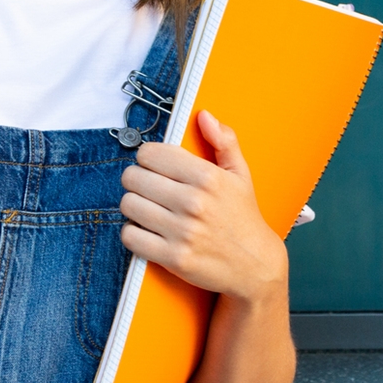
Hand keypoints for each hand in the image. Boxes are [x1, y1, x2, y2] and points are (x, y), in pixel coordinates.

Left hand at [119, 110, 287, 302]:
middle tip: (148, 187)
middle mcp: (193, 202)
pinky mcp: (172, 257)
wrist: (255, 266)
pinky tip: (147, 230)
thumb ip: (224, 141)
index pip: (150, 153)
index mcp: (208, 177)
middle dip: (137, 180)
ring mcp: (182, 232)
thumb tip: (204, 116)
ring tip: (148, 208)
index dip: (148, 157)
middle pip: (133, 177)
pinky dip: (133, 233)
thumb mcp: (241, 175)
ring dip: (134, 206)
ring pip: (128, 205)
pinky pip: (130, 236)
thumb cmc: (244, 218)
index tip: (154, 165)